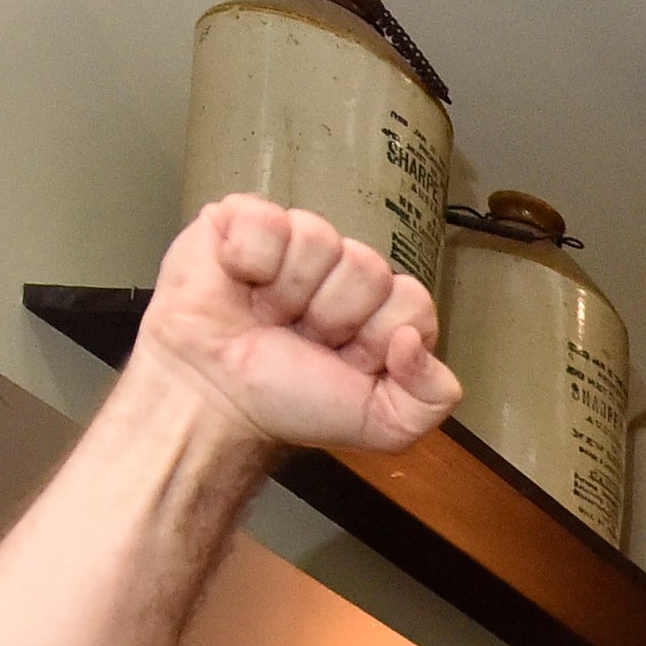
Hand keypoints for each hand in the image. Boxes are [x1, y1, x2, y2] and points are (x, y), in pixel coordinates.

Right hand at [135, 194, 456, 459]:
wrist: (214, 399)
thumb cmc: (286, 404)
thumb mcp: (382, 426)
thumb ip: (431, 398)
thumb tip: (414, 341)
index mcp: (380, 313)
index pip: (413, 301)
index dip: (379, 335)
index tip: (348, 361)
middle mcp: (342, 273)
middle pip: (369, 268)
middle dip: (333, 317)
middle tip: (300, 338)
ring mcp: (295, 243)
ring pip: (320, 239)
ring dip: (289, 293)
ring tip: (267, 315)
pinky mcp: (243, 221)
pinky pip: (268, 219)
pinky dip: (250, 259)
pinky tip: (240, 283)